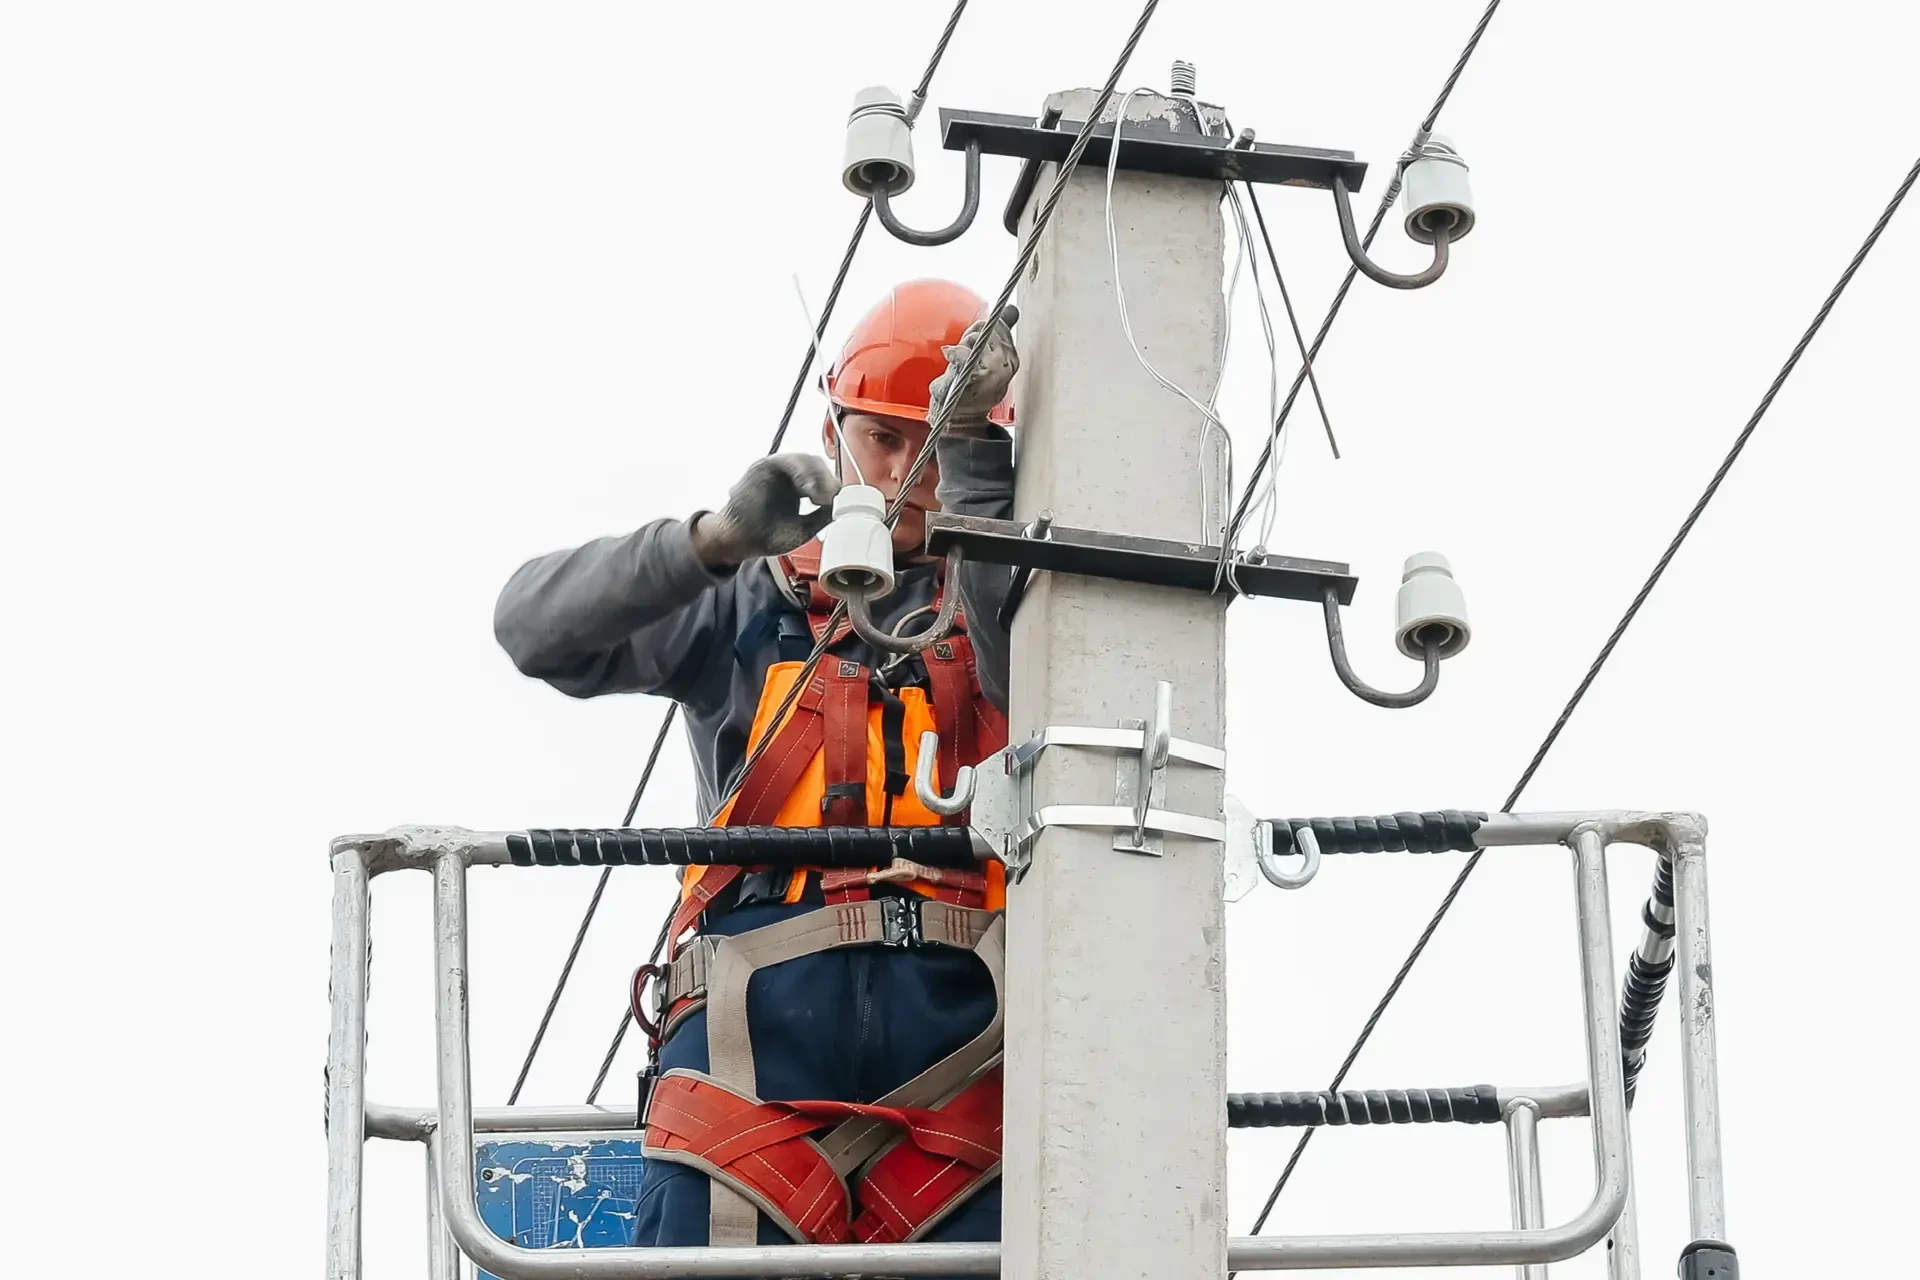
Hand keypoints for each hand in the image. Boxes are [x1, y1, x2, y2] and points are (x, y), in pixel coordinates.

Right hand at [691, 454, 840, 567]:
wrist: (739, 541)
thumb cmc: (767, 535)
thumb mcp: (804, 528)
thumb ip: (822, 516)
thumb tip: (841, 505)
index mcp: (799, 486)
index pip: (823, 478)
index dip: (833, 487)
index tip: (841, 502)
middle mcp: (788, 475)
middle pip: (816, 466)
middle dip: (828, 481)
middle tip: (833, 498)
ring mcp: (775, 469)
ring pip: (804, 460)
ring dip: (817, 476)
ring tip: (821, 496)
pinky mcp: (763, 467)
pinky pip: (786, 461)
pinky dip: (800, 471)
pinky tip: (808, 488)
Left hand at [929, 303, 1018, 428]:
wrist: (962, 423)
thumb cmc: (974, 389)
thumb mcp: (990, 359)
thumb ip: (1000, 333)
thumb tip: (1012, 308)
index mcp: (1011, 360)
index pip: (997, 326)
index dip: (981, 332)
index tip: (975, 346)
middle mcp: (1004, 367)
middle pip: (982, 331)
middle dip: (970, 339)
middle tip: (966, 361)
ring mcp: (988, 375)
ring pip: (971, 340)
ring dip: (960, 350)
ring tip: (958, 369)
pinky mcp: (968, 381)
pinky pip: (961, 356)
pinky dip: (954, 354)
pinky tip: (950, 354)